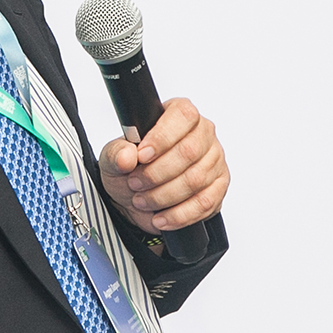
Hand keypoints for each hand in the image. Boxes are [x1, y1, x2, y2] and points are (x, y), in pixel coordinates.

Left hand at [100, 97, 228, 237]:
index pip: (183, 116)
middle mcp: (203, 133)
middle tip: (135, 183)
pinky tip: (161, 217)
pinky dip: (179, 215)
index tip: (141, 156)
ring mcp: (214, 160)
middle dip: (157, 173)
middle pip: (189, 151)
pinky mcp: (218, 187)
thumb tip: (126, 156)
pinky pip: (205, 203)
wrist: (136, 197)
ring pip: (196, 180)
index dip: (162, 137)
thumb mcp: (113, 158)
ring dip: (163, 196)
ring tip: (142, 200)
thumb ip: (117, 153)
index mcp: (179, 114)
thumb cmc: (130, 168)